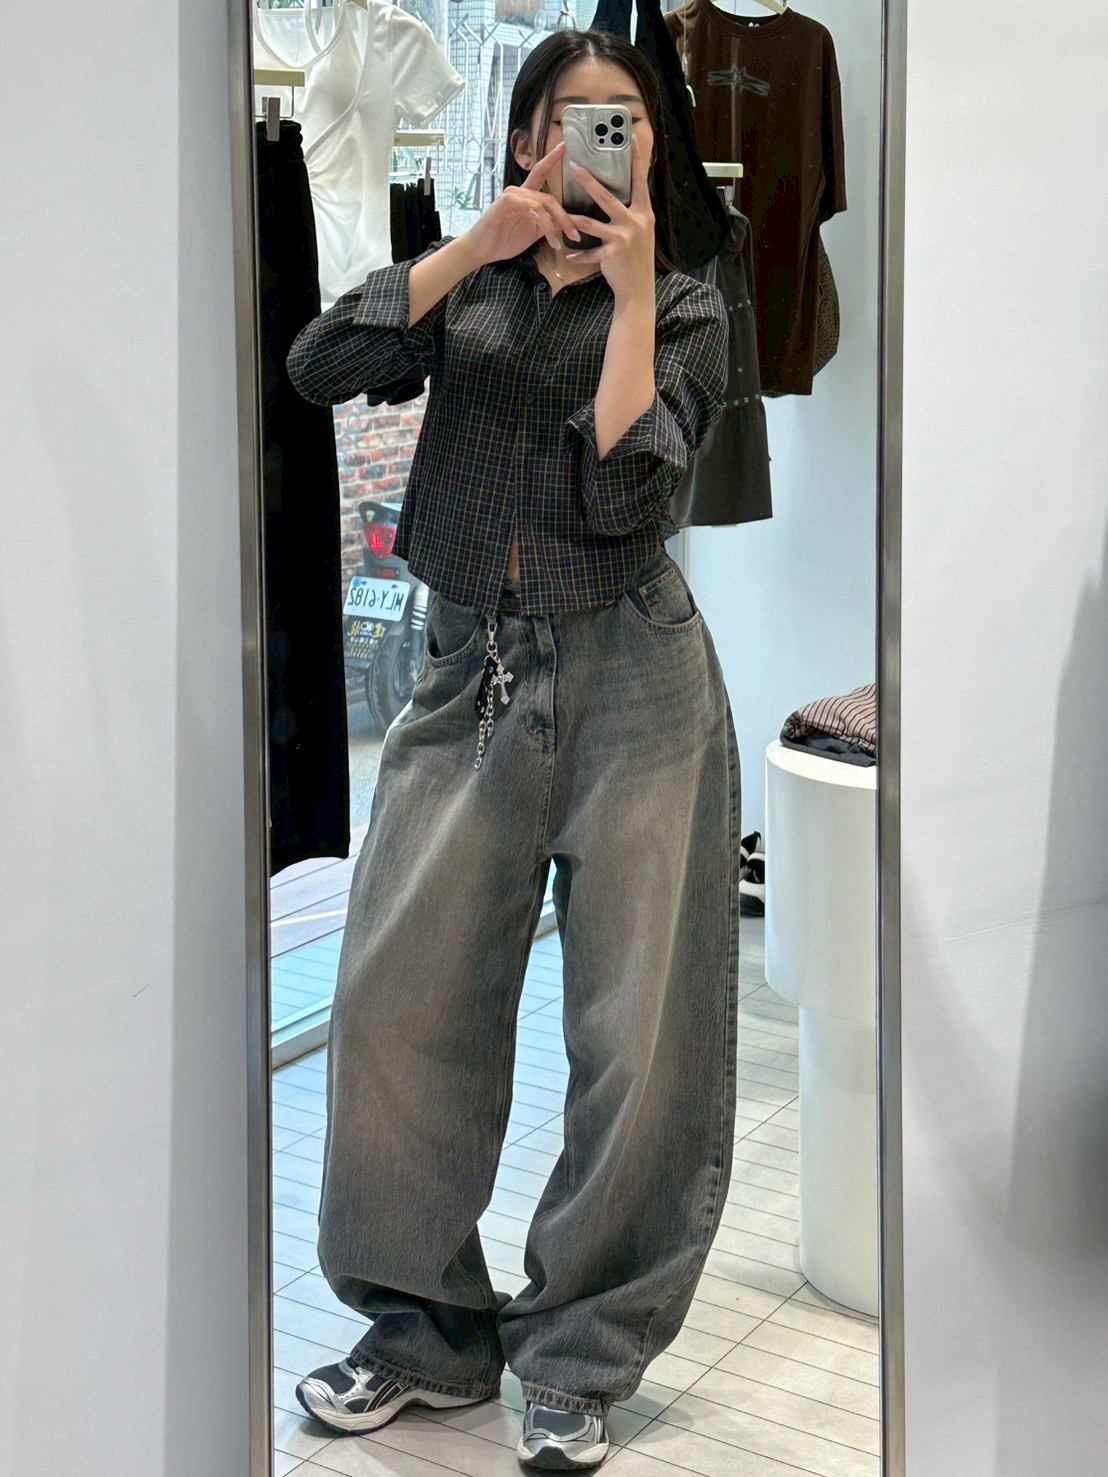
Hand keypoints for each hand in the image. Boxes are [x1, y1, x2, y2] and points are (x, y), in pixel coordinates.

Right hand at [463, 142, 582, 266]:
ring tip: (558, 243)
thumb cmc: (505, 240)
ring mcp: (510, 197)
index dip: (552, 158)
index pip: (541, 173)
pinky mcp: (503, 204)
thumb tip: (573, 224)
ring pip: (541, 204)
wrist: (482, 251)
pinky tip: (543, 227)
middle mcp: (519, 192)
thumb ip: (551, 225)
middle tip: (574, 236)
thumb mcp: (534, 233)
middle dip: (565, 219)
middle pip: (549, 198)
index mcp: (526, 196)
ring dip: (553, 226)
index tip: (564, 146)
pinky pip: (526, 206)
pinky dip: (537, 216)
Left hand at [563, 136, 655, 302]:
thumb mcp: (640, 233)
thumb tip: (619, 197)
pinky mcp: (611, 253)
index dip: (636, 160)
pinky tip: (569, 256)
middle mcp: (635, 222)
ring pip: (591, 223)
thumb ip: (631, 215)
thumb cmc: (637, 259)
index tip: (631, 139)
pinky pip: (589, 251)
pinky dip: (579, 255)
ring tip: (559, 213)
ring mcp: (623, 238)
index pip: (640, 182)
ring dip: (573, 219)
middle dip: (589, 181)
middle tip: (574, 165)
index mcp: (643, 213)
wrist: (638, 289)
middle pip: (607, 197)